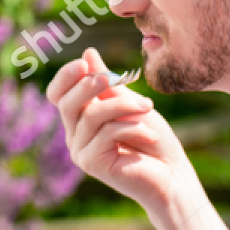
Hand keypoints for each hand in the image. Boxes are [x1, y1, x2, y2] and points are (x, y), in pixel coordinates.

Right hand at [46, 47, 200, 215]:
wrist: (171, 175)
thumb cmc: (153, 140)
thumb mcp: (131, 104)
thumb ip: (108, 84)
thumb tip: (87, 54)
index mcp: (81, 119)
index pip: (58, 95)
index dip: (65, 77)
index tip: (83, 63)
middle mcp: (75, 136)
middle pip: (67, 104)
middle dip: (90, 85)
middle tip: (116, 79)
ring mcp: (81, 152)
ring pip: (92, 115)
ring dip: (124, 106)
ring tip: (149, 107)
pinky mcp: (91, 164)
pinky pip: (106, 133)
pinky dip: (132, 127)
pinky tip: (150, 136)